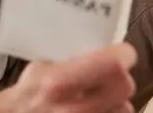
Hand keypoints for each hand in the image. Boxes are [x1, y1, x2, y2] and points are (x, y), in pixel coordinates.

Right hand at [0, 43, 137, 112]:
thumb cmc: (27, 94)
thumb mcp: (41, 67)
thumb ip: (69, 58)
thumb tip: (96, 47)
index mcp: (60, 81)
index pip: (114, 64)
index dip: (122, 55)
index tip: (121, 53)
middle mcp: (75, 106)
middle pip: (125, 87)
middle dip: (121, 78)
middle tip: (113, 74)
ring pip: (124, 108)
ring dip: (118, 100)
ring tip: (105, 95)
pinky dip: (109, 111)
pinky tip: (97, 106)